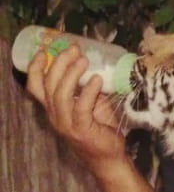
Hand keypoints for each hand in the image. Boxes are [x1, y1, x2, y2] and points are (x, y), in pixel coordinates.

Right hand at [25, 45, 127, 170]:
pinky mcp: (81, 129)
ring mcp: (66, 124)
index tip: (44, 51)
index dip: (35, 69)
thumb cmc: (99, 126)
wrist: (108, 155)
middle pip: (49, 86)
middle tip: (73, 49)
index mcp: (53, 107)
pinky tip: (97, 80)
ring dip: (72, 75)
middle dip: (59, 64)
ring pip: (60, 96)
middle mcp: (55, 115)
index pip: (36, 87)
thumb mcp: (91, 101)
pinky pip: (81, 108)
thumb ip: (87, 86)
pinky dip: (88, 92)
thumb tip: (96, 63)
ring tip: (84, 60)